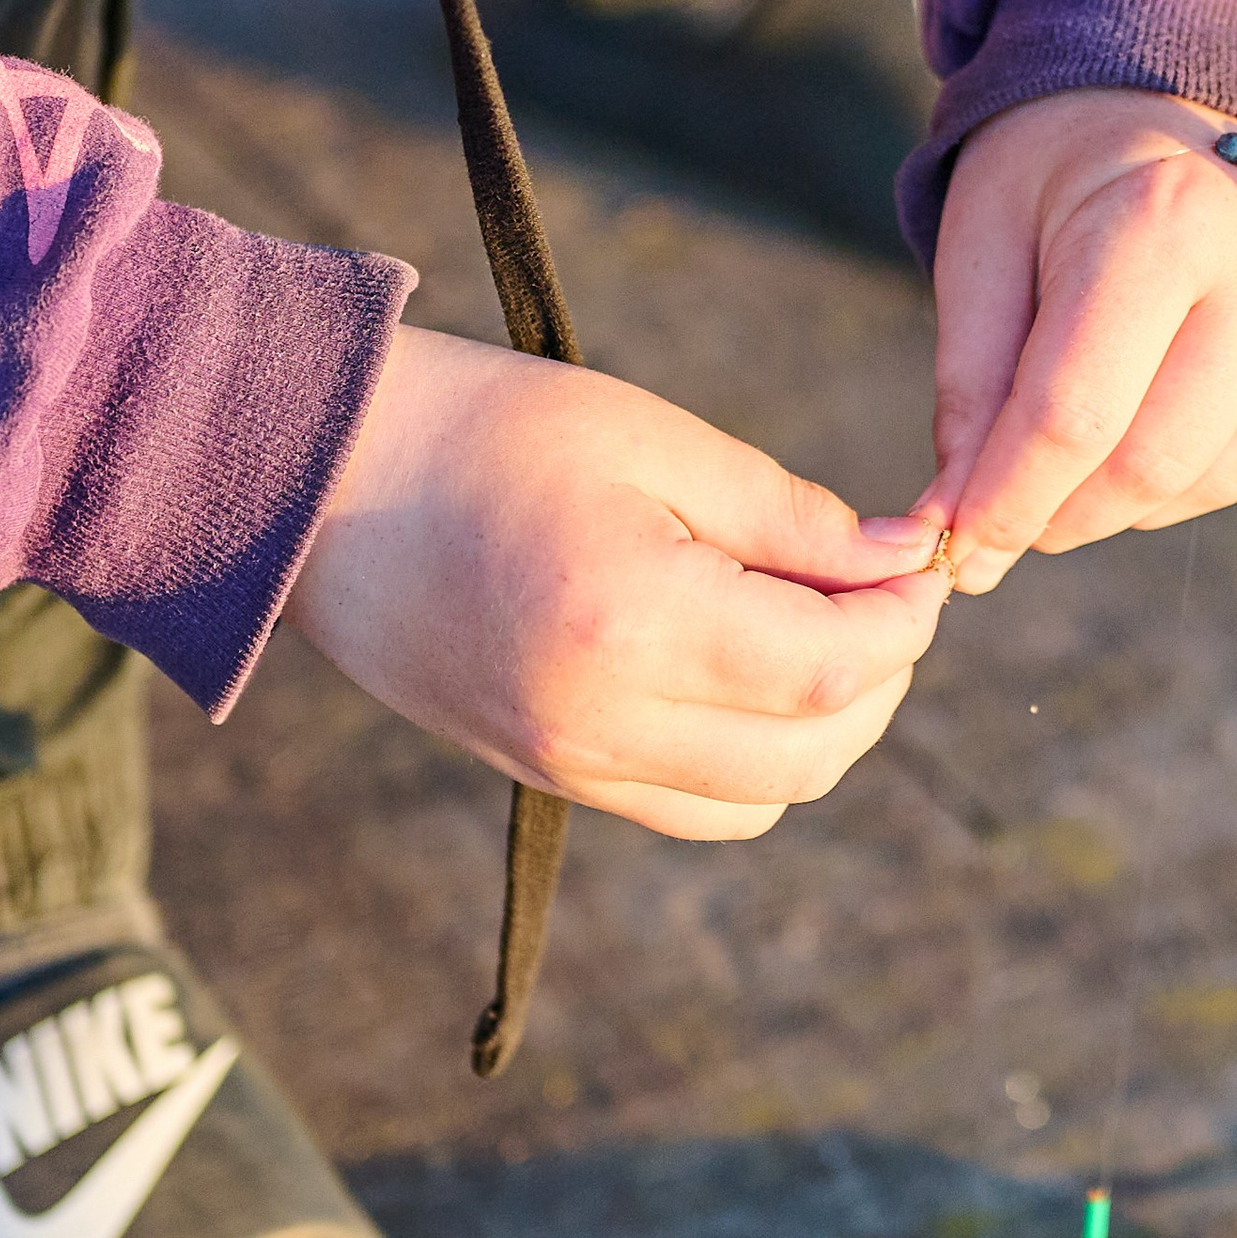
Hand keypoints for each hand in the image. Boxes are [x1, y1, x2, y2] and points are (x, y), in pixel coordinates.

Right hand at [288, 325, 948, 839]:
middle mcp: (601, 723)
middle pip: (814, 752)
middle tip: (881, 589)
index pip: (831, 669)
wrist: (317, 486)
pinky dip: (755, 758)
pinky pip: (697, 807)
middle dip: (880, 676)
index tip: (919, 560)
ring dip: (825, 727)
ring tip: (818, 628)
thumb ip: (789, 516)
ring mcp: (570, 765)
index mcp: (632, 623)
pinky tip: (746, 669)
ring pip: (766, 798)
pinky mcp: (549, 776)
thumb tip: (902, 563)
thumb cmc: (485, 430)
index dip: (904, 621)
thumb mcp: (650, 438)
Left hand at [918, 89, 1236, 589]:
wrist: (1183, 100)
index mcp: (1161, 223)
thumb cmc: (1063, 167)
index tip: (952, 547)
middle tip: (995, 513)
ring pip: (1203, 482)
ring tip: (1055, 463)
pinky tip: (1122, 441)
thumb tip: (952, 524)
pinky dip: (1169, 486)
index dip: (1005, 499)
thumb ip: (971, 383)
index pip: (1074, 413)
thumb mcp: (984, 237)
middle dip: (1056, 514)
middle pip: (1148, 463)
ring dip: (1112, 507)